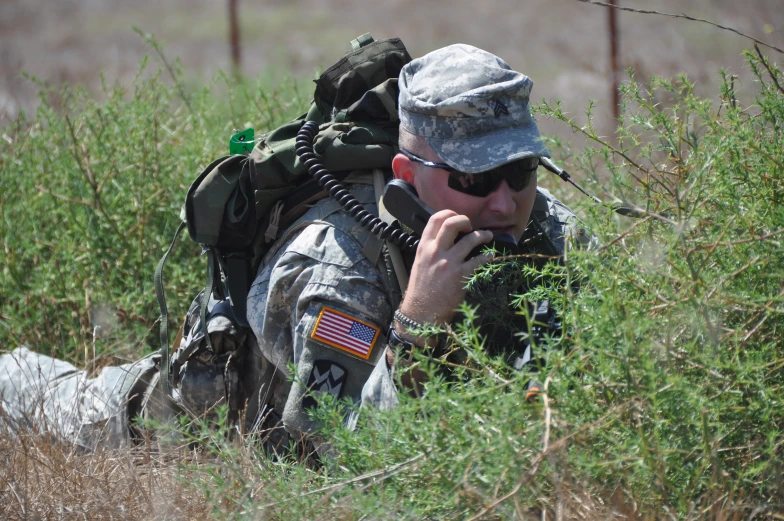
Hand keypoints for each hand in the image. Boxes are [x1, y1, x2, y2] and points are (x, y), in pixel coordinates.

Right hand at [398, 210, 492, 327]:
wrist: (421, 312)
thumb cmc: (421, 289)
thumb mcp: (419, 263)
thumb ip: (431, 250)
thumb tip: (447, 240)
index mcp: (424, 247)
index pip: (435, 219)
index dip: (449, 213)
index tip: (457, 219)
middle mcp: (436, 251)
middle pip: (452, 223)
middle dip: (465, 220)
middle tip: (471, 226)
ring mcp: (449, 263)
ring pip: (470, 239)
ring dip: (483, 235)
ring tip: (487, 236)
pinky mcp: (461, 276)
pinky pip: (479, 260)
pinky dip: (488, 256)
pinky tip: (490, 256)